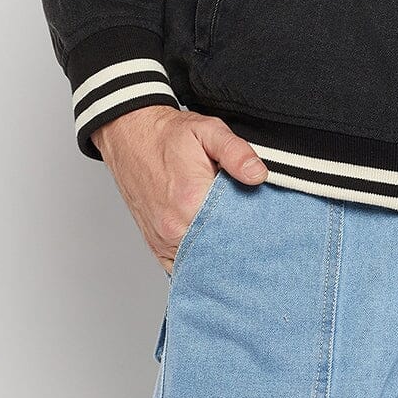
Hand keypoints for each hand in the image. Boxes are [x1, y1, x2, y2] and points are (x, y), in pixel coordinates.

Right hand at [90, 106, 269, 273]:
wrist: (131, 137)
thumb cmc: (169, 135)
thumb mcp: (208, 130)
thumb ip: (236, 152)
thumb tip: (258, 174)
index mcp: (191, 199)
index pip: (235, 229)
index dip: (254, 228)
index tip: (267, 224)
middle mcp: (174, 227)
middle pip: (220, 250)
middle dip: (240, 247)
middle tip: (258, 237)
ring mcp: (163, 240)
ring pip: (202, 262)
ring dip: (220, 256)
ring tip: (239, 243)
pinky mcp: (156, 246)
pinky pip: (183, 267)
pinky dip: (200, 264)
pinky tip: (215, 252)